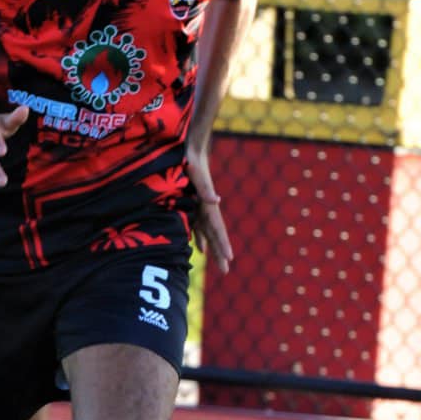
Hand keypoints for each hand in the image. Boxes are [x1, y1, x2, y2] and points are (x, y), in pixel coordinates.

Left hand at [186, 146, 232, 273]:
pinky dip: (199, 238)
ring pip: (207, 233)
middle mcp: (207, 208)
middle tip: (226, 271)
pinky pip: (197, 226)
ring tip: (218, 263)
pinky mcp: (193, 204)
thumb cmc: (192, 160)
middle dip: (220, 253)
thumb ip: (205, 188)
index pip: (217, 229)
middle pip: (215, 235)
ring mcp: (200, 207)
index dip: (222, 244)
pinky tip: (199, 248)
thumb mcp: (196, 173)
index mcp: (208, 204)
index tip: (229, 259)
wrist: (190, 149)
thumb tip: (216, 201)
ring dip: (212, 248)